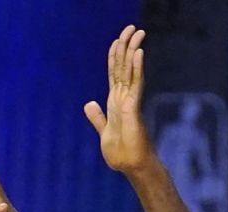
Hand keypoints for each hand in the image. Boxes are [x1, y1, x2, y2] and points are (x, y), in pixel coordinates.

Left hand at [83, 25, 154, 173]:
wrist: (131, 166)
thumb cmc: (121, 153)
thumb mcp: (104, 132)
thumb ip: (98, 118)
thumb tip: (89, 104)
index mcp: (115, 102)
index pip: (115, 73)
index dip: (116, 55)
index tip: (119, 39)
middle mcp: (123, 98)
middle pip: (124, 67)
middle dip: (127, 46)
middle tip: (133, 28)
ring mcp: (130, 101)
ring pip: (131, 71)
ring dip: (133, 51)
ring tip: (138, 33)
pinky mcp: (133, 108)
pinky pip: (135, 84)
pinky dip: (136, 68)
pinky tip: (138, 53)